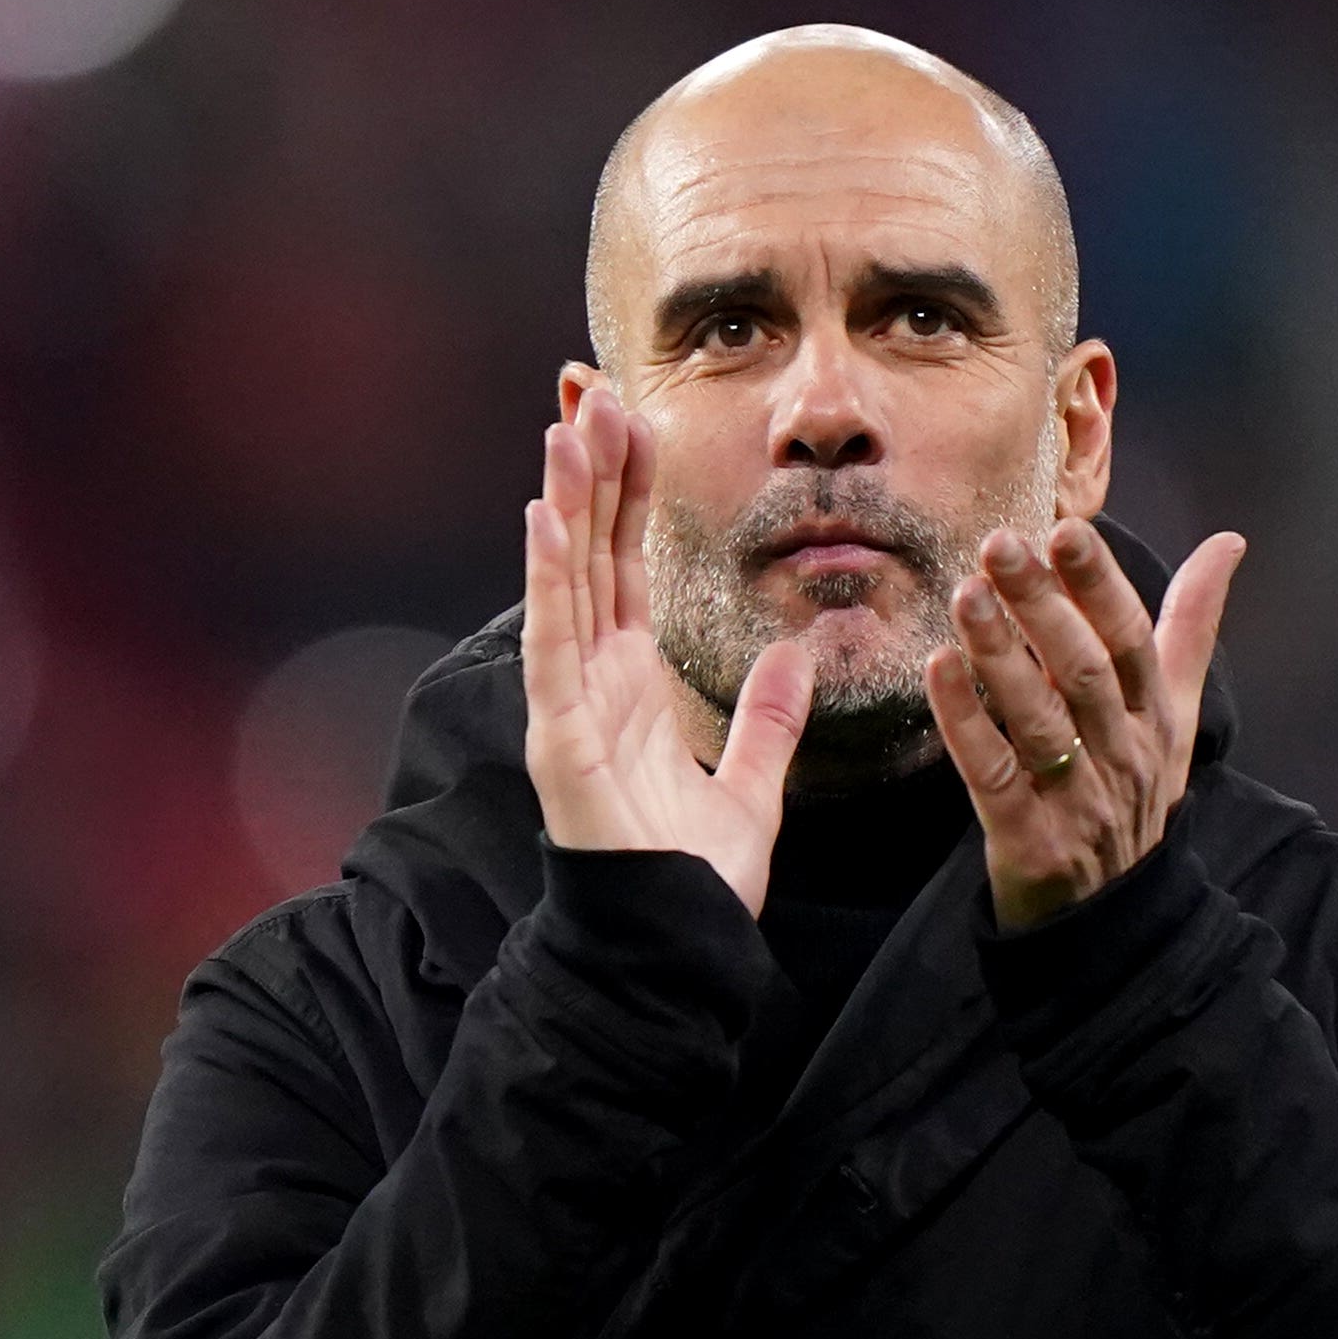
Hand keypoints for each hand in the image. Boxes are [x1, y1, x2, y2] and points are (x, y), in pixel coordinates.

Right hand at [522, 387, 814, 913]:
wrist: (677, 949)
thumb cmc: (699, 882)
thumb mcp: (754, 785)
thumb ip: (769, 719)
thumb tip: (794, 657)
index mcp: (634, 685)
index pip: (629, 566)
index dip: (631, 493)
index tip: (639, 421)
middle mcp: (594, 683)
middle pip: (590, 555)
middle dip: (591, 472)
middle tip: (594, 389)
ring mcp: (571, 707)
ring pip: (565, 583)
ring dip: (563, 502)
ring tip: (565, 425)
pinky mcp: (561, 739)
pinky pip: (553, 646)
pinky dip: (547, 581)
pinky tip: (543, 518)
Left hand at [925, 519, 1246, 929]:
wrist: (1111, 919)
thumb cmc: (1134, 796)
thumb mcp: (1174, 715)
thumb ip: (1192, 626)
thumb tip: (1228, 543)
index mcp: (1156, 719)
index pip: (1133, 641)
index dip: (1101, 586)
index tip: (1066, 530)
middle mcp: (1122, 755)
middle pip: (1086, 672)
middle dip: (1044, 606)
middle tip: (999, 545)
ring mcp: (1077, 801)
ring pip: (1039, 720)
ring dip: (1000, 654)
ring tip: (965, 595)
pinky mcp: (1031, 841)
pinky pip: (994, 777)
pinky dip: (965, 724)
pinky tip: (937, 671)